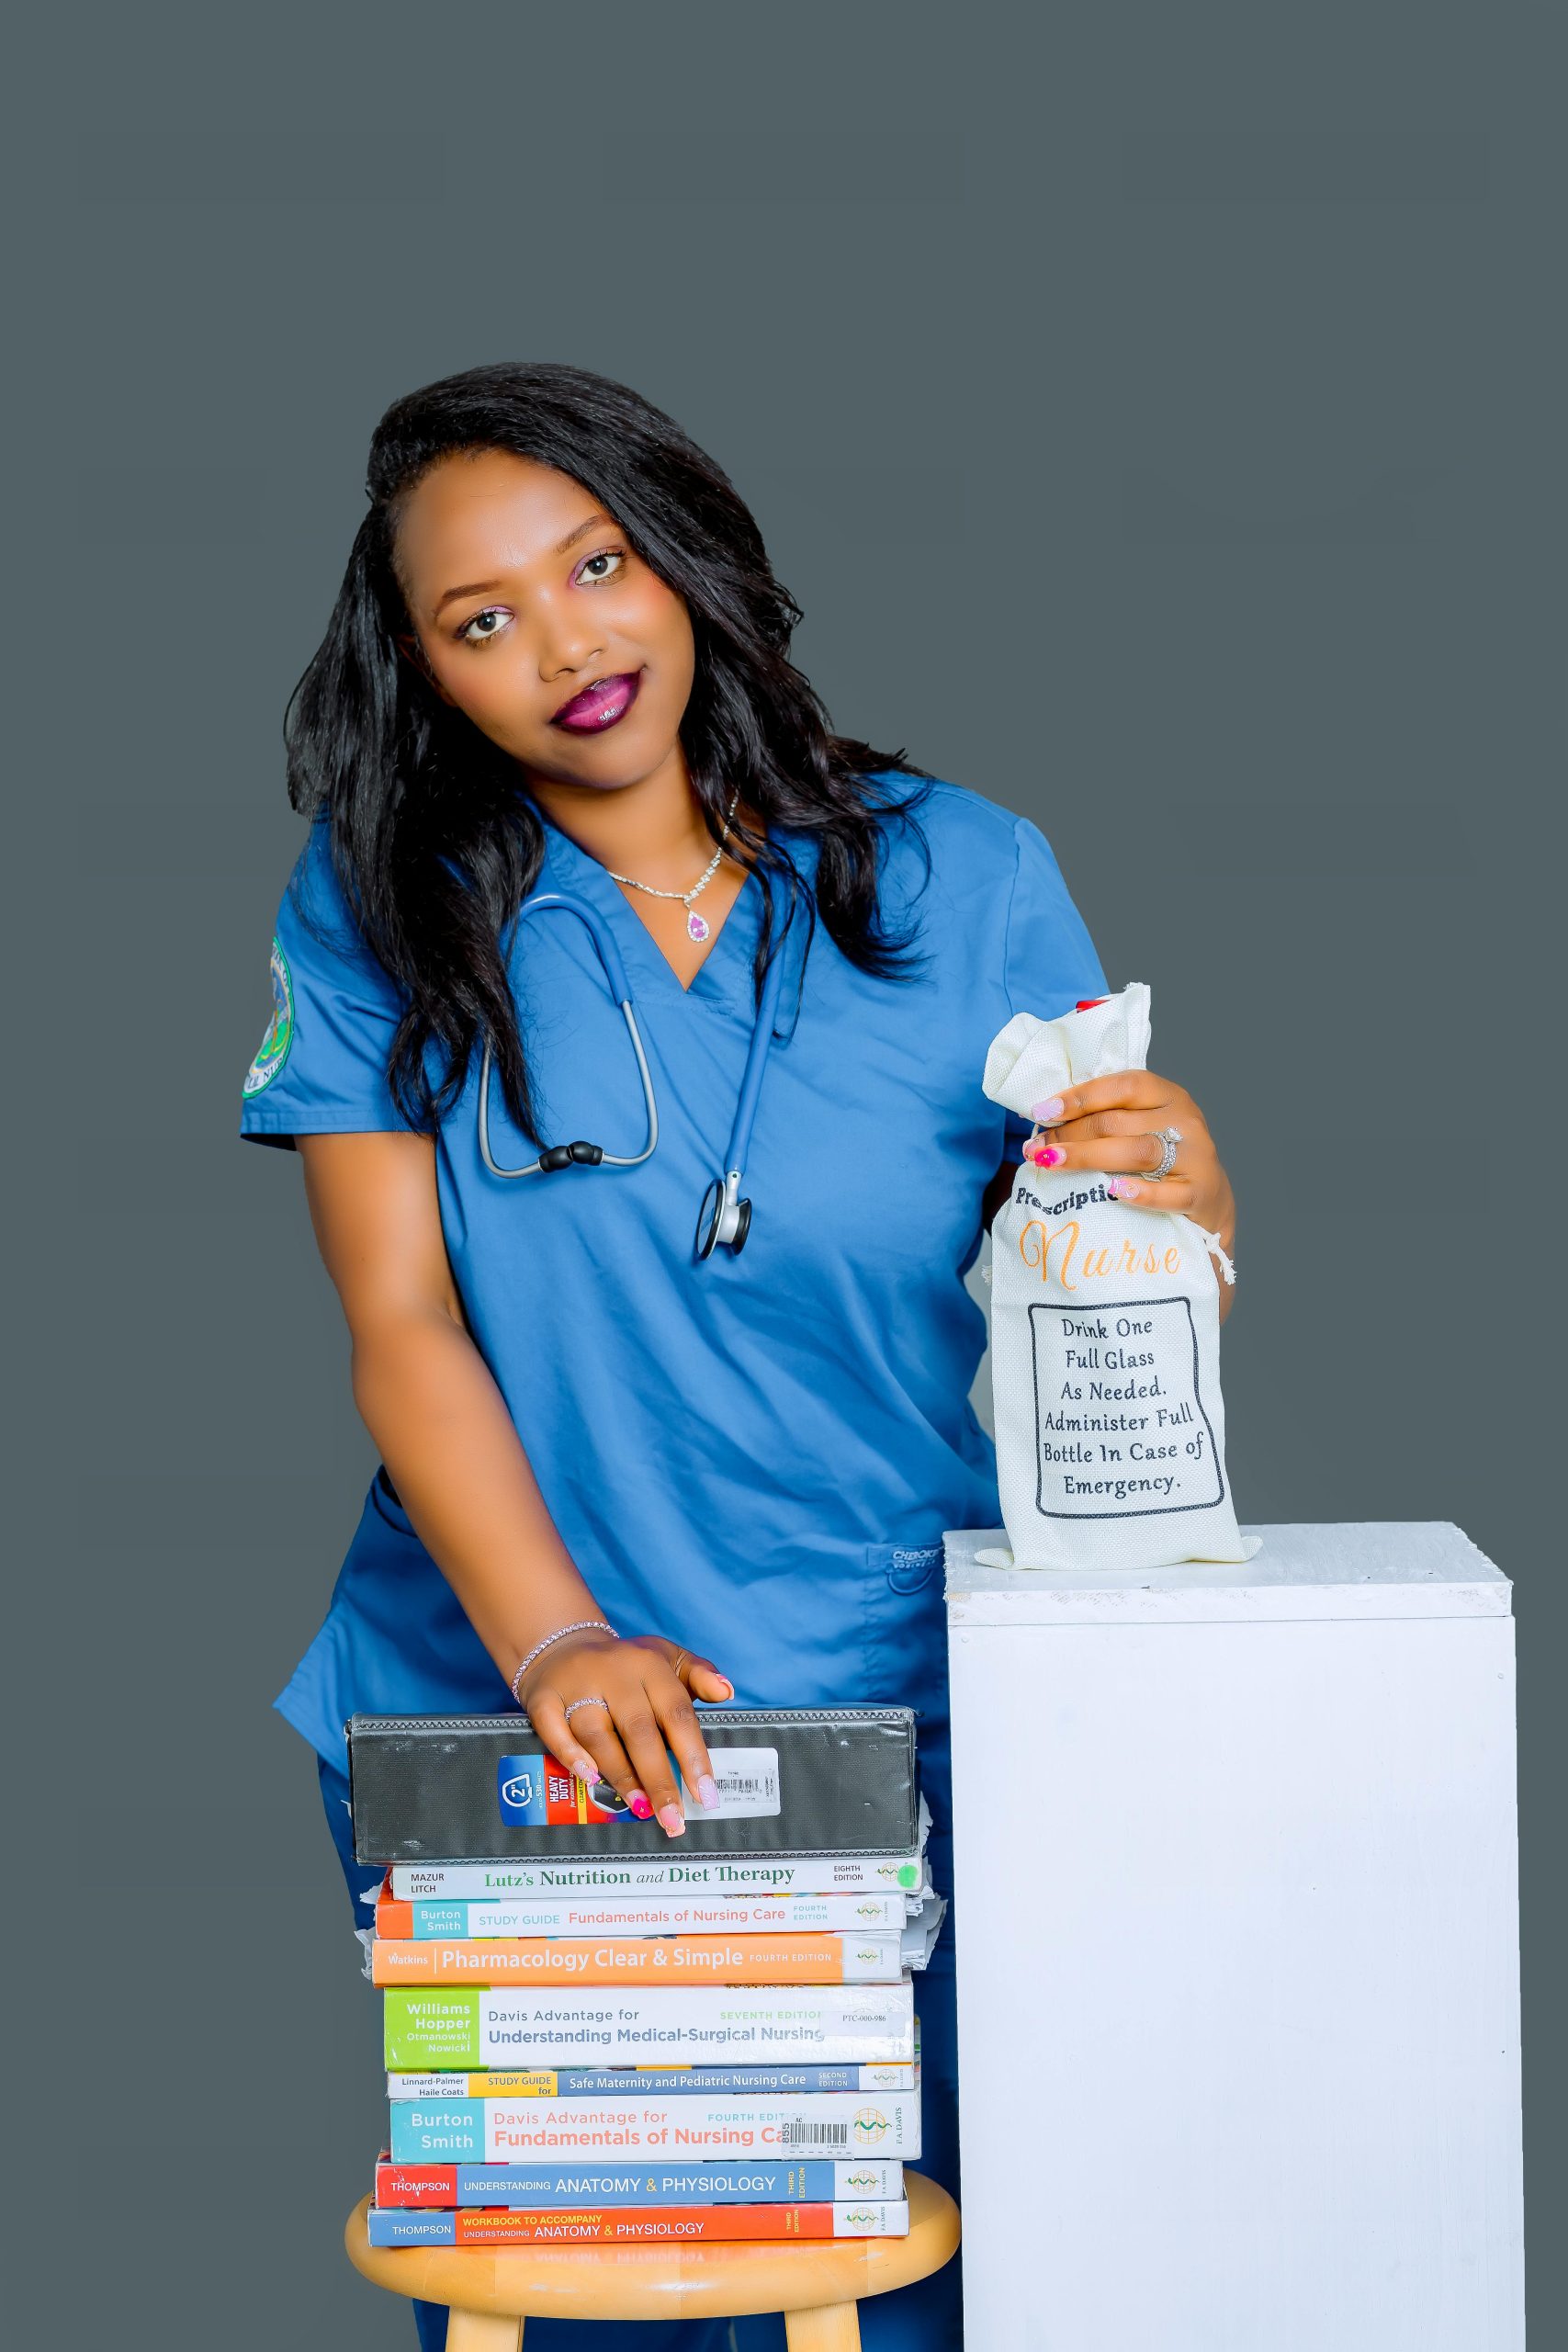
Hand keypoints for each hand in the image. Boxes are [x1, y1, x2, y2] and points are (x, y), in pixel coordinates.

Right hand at [518, 1631, 734, 1840]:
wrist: (563, 1643)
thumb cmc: (626, 1664)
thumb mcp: (667, 1658)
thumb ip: (699, 1674)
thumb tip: (726, 1692)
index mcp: (649, 1664)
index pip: (677, 1713)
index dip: (693, 1756)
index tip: (707, 1795)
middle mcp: (613, 1672)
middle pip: (639, 1730)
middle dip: (659, 1779)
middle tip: (673, 1818)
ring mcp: (576, 1684)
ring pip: (597, 1734)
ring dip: (620, 1774)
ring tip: (641, 1807)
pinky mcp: (543, 1698)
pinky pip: (552, 1729)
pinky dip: (569, 1754)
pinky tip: (589, 1778)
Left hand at [1022, 1069, 1235, 1243]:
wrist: (1209, 1200)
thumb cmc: (1162, 1158)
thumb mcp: (1144, 1126)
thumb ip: (1109, 1116)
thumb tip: (1046, 1118)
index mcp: (1168, 1095)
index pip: (1123, 1086)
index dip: (1080, 1097)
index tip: (1042, 1111)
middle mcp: (1184, 1121)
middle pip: (1118, 1122)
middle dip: (1070, 1134)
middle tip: (1038, 1149)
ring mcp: (1195, 1157)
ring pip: (1136, 1152)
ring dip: (1087, 1157)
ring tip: (1052, 1163)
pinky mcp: (1200, 1193)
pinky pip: (1168, 1194)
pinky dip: (1139, 1193)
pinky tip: (1112, 1191)